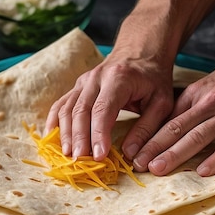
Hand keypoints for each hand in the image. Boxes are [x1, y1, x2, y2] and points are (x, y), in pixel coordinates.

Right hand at [45, 50, 174, 160]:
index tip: (99, 156)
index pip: (103, 109)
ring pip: (67, 108)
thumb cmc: (153, 79)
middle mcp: (96, 78)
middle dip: (79, 138)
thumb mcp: (162, 102)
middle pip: (81, 110)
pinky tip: (52, 139)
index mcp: (118, 79)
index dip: (98, 134)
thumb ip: (147, 127)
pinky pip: (60, 105)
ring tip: (67, 155)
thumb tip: (130, 154)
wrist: (141, 52)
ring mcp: (83, 81)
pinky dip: (54, 122)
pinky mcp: (77, 87)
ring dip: (65, 133)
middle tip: (79, 161)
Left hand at [131, 57, 214, 175]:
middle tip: (136, 164)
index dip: (148, 135)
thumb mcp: (213, 84)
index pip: (168, 118)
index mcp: (198, 93)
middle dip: (153, 147)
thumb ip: (192, 104)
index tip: (132, 150)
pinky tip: (202, 171)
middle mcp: (211, 103)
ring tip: (158, 169)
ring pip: (198, 137)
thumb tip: (169, 124)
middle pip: (176, 128)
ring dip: (175, 154)